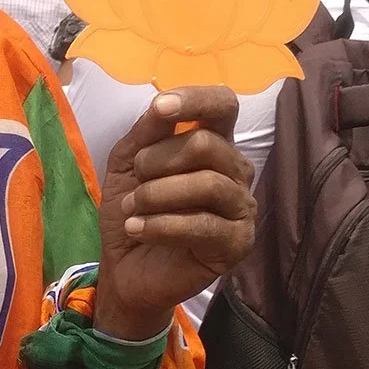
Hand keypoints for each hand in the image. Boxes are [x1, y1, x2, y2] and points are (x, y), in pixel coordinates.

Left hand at [95, 87, 254, 339]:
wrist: (127, 268)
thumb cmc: (133, 211)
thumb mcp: (127, 164)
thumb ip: (146, 132)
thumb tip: (162, 104)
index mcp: (214, 143)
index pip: (223, 105)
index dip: (195, 100)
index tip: (160, 109)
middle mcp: (235, 170)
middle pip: (207, 144)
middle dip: (158, 160)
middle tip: (135, 182)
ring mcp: (242, 207)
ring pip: (207, 184)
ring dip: (156, 195)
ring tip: (132, 209)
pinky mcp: (237, 243)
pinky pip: (203, 225)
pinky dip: (161, 225)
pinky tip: (138, 229)